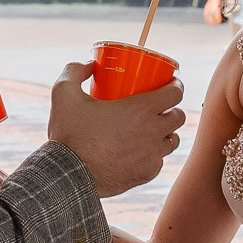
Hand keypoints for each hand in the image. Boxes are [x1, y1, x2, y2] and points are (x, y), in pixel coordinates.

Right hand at [47, 62, 183, 196]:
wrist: (68, 176)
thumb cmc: (69, 134)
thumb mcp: (63, 93)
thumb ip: (74, 71)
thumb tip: (89, 66)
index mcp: (141, 110)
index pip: (175, 93)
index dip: (176, 85)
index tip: (170, 83)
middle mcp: (153, 132)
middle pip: (179, 117)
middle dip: (173, 108)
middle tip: (159, 106)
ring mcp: (152, 156)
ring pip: (173, 141)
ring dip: (166, 132)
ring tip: (153, 129)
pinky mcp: (146, 174)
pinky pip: (158, 161)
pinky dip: (153, 154)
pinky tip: (142, 151)